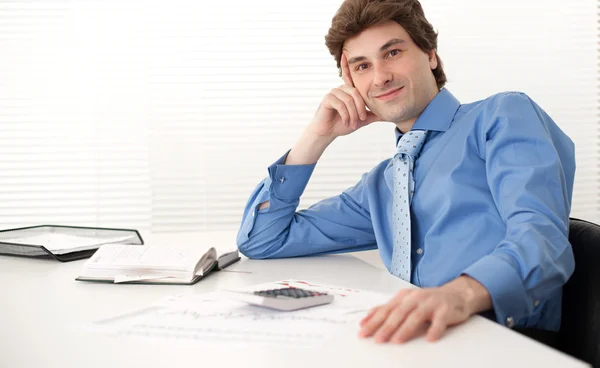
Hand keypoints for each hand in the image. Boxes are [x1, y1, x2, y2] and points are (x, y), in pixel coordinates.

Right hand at [308, 53, 379, 138]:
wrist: (328, 133)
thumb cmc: (342, 124)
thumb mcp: (361, 120)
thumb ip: (373, 116)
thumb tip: (387, 116)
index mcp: (348, 91)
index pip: (349, 75)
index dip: (346, 64)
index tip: (345, 53)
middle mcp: (341, 89)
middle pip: (356, 93)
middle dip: (360, 109)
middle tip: (361, 120)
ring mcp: (333, 93)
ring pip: (349, 100)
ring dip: (353, 114)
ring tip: (352, 124)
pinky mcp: (327, 99)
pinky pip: (341, 104)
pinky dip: (346, 115)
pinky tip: (346, 122)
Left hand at [358, 277, 490, 343]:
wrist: (455, 295)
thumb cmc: (427, 301)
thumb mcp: (405, 302)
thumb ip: (388, 310)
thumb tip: (366, 320)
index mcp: (404, 297)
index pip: (385, 309)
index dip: (373, 320)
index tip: (363, 331)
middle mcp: (415, 298)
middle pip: (398, 313)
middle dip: (386, 327)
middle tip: (377, 339)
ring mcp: (430, 303)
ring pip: (416, 316)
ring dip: (405, 329)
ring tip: (397, 340)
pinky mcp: (445, 310)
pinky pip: (439, 321)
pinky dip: (434, 330)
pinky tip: (429, 338)